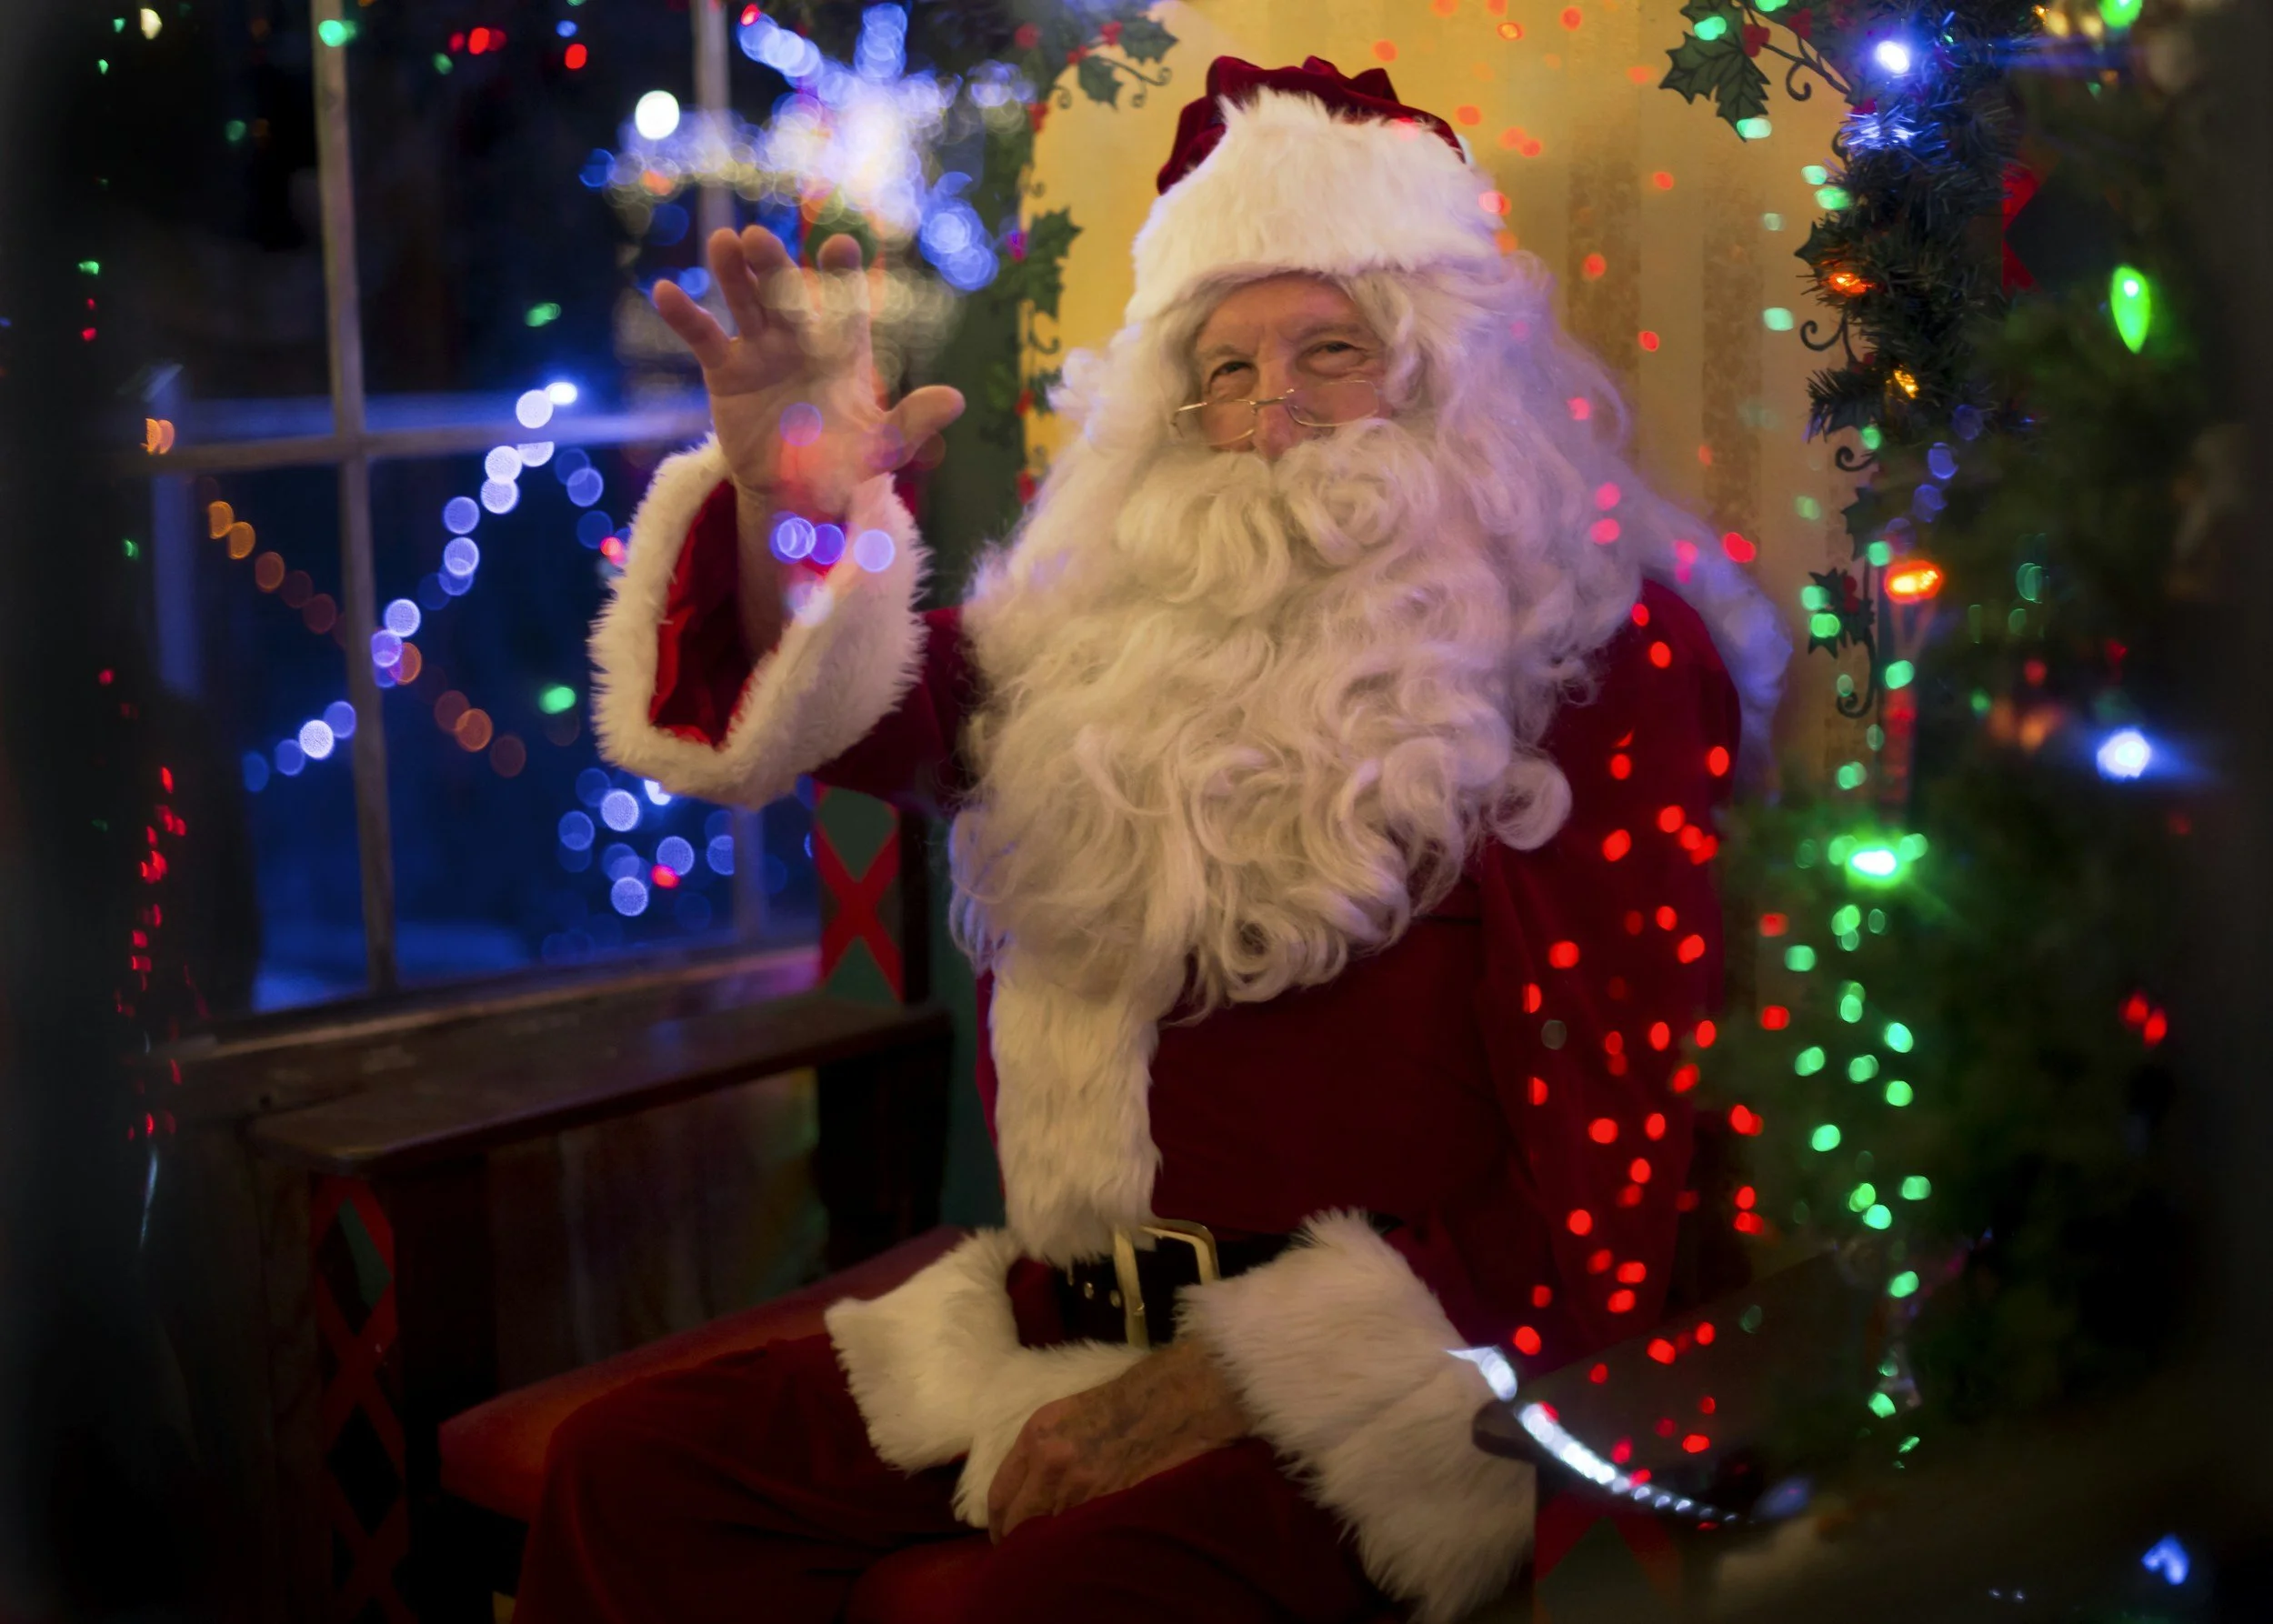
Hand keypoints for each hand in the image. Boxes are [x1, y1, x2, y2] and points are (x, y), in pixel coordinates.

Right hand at [652, 227, 964, 516]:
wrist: (797, 491)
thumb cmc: (845, 462)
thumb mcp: (882, 449)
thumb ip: (913, 423)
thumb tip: (955, 399)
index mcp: (842, 347)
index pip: (845, 302)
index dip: (842, 274)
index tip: (841, 247)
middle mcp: (800, 336)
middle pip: (787, 292)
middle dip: (775, 267)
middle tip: (761, 240)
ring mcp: (760, 347)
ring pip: (744, 301)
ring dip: (732, 274)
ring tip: (723, 243)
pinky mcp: (725, 369)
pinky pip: (704, 338)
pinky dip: (684, 316)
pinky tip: (664, 291)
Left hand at [986, 1336, 1250, 1542]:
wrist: (1175, 1397)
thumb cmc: (1128, 1399)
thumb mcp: (1069, 1413)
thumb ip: (1043, 1450)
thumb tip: (1030, 1490)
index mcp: (1037, 1434)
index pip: (1000, 1494)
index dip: (1000, 1523)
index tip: (1004, 1537)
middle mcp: (1051, 1462)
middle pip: (1018, 1523)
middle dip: (1019, 1544)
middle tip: (1026, 1560)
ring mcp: (1082, 1485)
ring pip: (1050, 1534)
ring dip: (1052, 1549)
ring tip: (1056, 1559)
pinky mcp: (1110, 1502)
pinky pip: (1083, 1536)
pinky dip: (1081, 1546)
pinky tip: (1085, 1552)